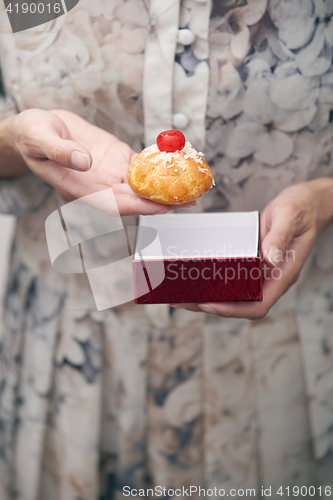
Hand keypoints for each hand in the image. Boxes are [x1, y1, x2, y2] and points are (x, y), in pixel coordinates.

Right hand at [6, 109, 195, 214]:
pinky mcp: (117, 159)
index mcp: (79, 189)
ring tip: (194, 185)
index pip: (113, 204)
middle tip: (191, 199)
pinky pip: (141, 165)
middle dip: (162, 201)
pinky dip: (159, 166)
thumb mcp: (40, 138)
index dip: (138, 207)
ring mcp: (109, 174)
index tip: (162, 207)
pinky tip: (177, 164)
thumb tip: (85, 162)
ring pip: (142, 184)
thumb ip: (60, 151)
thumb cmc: (32, 135)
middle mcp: (99, 186)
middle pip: (135, 198)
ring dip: (166, 187)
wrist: (38, 126)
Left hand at [171, 179, 332, 319]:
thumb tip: (270, 259)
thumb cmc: (303, 208)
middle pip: (242, 304)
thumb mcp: (289, 217)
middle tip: (184, 301)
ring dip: (211, 295)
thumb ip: (279, 237)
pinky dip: (216, 280)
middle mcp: (272, 277)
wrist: (308, 202)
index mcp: (283, 274)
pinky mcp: (256, 262)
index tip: (209, 304)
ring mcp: (264, 271)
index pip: (258, 304)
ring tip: (184, 294)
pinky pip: (236, 277)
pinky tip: (199, 275)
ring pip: (237, 294)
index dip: (233, 310)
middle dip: (213, 305)